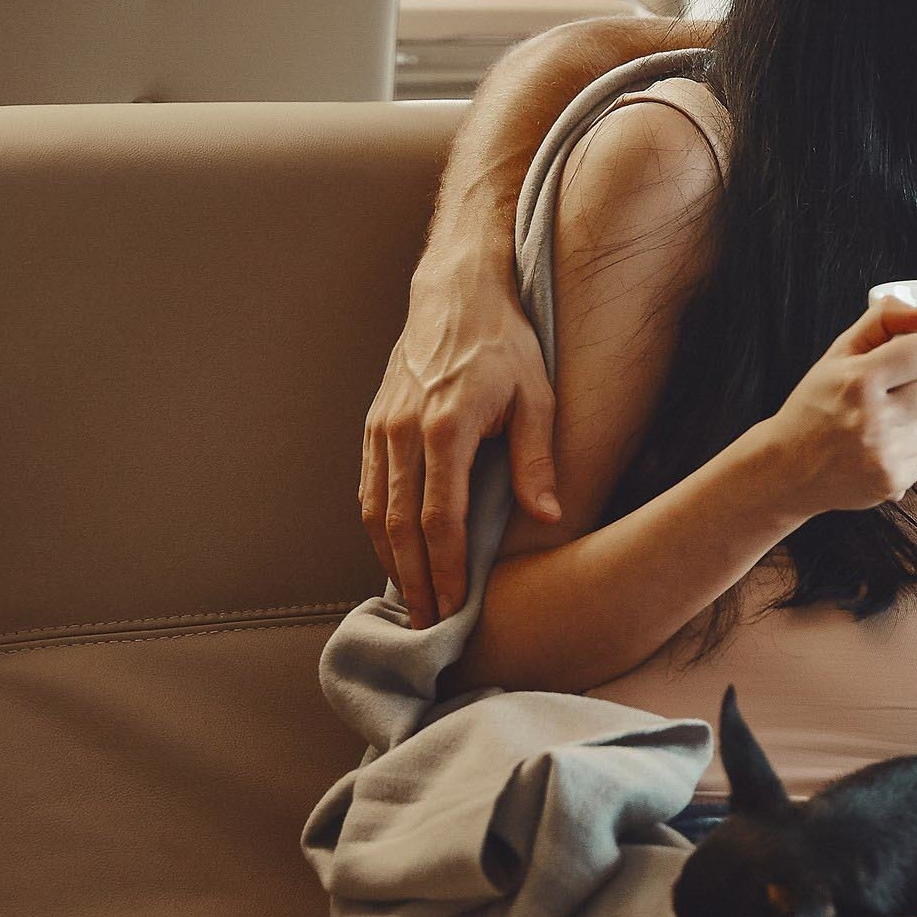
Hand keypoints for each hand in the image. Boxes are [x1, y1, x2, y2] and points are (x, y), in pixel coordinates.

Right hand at [361, 256, 560, 628]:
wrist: (457, 291)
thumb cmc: (505, 342)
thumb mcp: (537, 396)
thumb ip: (537, 459)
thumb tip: (547, 517)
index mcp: (447, 427)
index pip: (440, 517)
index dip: (445, 568)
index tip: (454, 605)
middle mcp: (404, 430)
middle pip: (400, 525)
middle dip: (415, 580)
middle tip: (428, 625)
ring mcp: (382, 426)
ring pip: (375, 511)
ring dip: (391, 561)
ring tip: (411, 600)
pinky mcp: (374, 422)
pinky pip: (368, 487)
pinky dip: (377, 528)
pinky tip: (394, 554)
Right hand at [758, 300, 916, 516]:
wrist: (786, 469)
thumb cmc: (814, 405)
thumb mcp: (838, 353)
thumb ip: (884, 320)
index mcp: (860, 381)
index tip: (910, 358)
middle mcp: (874, 420)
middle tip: (896, 391)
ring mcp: (885, 456)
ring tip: (882, 422)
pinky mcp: (893, 483)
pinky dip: (907, 449)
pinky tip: (878, 447)